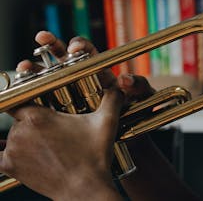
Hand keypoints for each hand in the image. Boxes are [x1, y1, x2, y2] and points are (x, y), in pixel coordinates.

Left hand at [0, 88, 123, 199]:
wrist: (83, 188)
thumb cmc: (94, 156)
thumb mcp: (106, 121)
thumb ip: (112, 98)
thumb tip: (119, 86)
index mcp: (38, 117)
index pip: (19, 98)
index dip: (27, 98)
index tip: (36, 102)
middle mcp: (20, 131)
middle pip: (18, 118)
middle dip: (32, 121)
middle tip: (52, 129)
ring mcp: (13, 151)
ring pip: (12, 135)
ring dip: (23, 137)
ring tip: (46, 144)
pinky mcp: (9, 167)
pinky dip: (4, 152)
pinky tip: (15, 152)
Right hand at [17, 31, 154, 101]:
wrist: (129, 140)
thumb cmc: (138, 113)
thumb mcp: (143, 97)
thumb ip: (139, 85)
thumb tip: (125, 79)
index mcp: (99, 72)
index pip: (88, 52)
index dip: (80, 45)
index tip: (74, 47)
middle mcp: (81, 80)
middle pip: (62, 58)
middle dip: (50, 45)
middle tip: (41, 37)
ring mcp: (67, 96)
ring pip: (48, 79)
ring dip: (35, 71)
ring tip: (25, 66)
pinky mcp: (58, 114)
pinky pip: (42, 103)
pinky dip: (31, 97)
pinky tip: (20, 95)